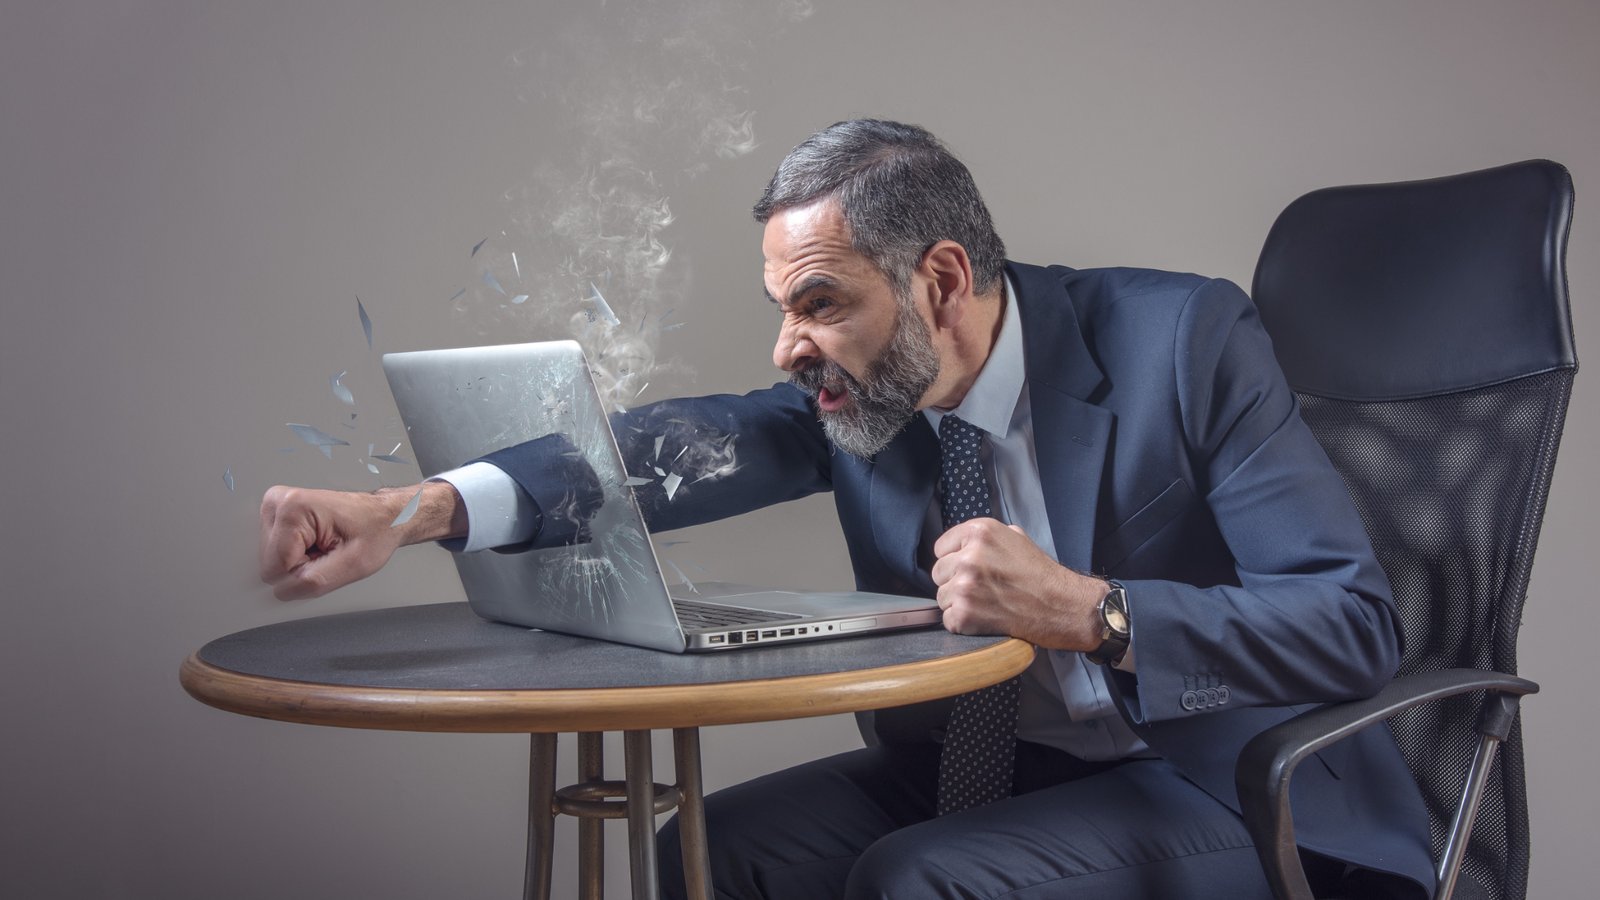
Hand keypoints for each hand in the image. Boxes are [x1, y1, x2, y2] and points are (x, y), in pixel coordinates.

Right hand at [258, 482, 464, 600]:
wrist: (383, 517)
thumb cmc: (374, 532)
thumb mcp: (352, 565)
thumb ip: (312, 582)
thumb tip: (279, 592)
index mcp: (293, 508)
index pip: (276, 568)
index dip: (304, 573)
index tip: (328, 557)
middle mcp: (279, 503)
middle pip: (270, 564)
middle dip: (301, 566)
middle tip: (328, 552)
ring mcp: (274, 508)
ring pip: (272, 561)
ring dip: (300, 561)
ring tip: (324, 546)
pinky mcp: (275, 516)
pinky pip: (276, 554)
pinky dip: (298, 554)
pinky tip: (316, 543)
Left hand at [930, 518, 1105, 648]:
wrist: (1061, 604)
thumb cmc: (1041, 574)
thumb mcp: (1015, 537)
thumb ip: (985, 538)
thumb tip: (962, 544)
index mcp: (978, 532)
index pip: (940, 547)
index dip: (954, 559)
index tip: (969, 569)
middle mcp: (969, 556)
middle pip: (938, 572)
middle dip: (955, 581)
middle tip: (981, 588)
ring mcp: (965, 586)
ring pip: (941, 597)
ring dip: (958, 603)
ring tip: (986, 603)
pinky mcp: (965, 613)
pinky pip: (948, 619)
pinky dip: (963, 623)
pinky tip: (984, 618)